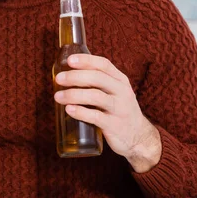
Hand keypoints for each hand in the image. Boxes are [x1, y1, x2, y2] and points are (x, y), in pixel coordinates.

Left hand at [54, 54, 161, 172]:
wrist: (138, 137)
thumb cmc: (118, 110)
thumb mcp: (114, 92)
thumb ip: (97, 83)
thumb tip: (67, 74)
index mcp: (120, 80)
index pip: (104, 65)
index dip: (86, 60)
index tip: (69, 60)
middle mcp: (122, 91)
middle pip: (97, 78)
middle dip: (75, 77)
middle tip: (58, 79)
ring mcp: (119, 108)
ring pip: (95, 96)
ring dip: (73, 94)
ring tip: (57, 96)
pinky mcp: (114, 125)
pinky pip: (96, 116)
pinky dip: (80, 112)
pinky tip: (68, 110)